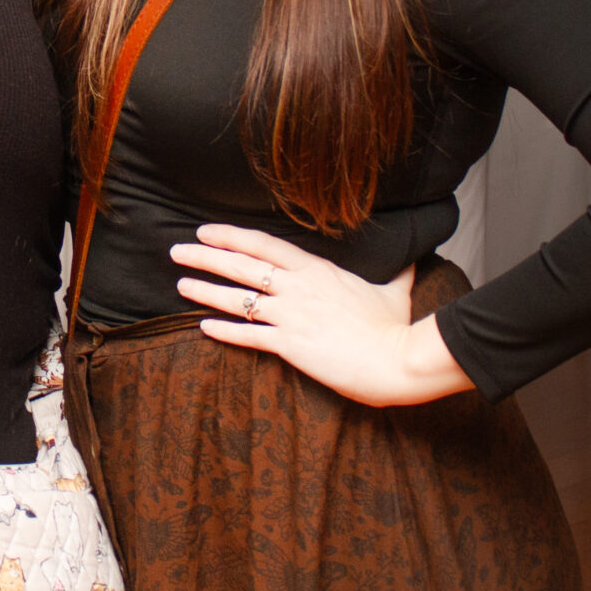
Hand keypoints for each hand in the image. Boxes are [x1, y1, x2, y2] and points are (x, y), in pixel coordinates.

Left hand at [172, 225, 473, 407]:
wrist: (397, 359)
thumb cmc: (395, 327)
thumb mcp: (395, 290)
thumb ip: (397, 271)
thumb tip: (413, 256)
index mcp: (317, 270)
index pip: (265, 245)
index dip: (232, 236)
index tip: (207, 231)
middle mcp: (298, 288)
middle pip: (243, 266)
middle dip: (206, 256)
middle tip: (177, 250)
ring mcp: (292, 315)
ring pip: (239, 298)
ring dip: (206, 291)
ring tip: (181, 284)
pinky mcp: (291, 345)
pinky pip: (249, 336)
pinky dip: (224, 331)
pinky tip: (203, 328)